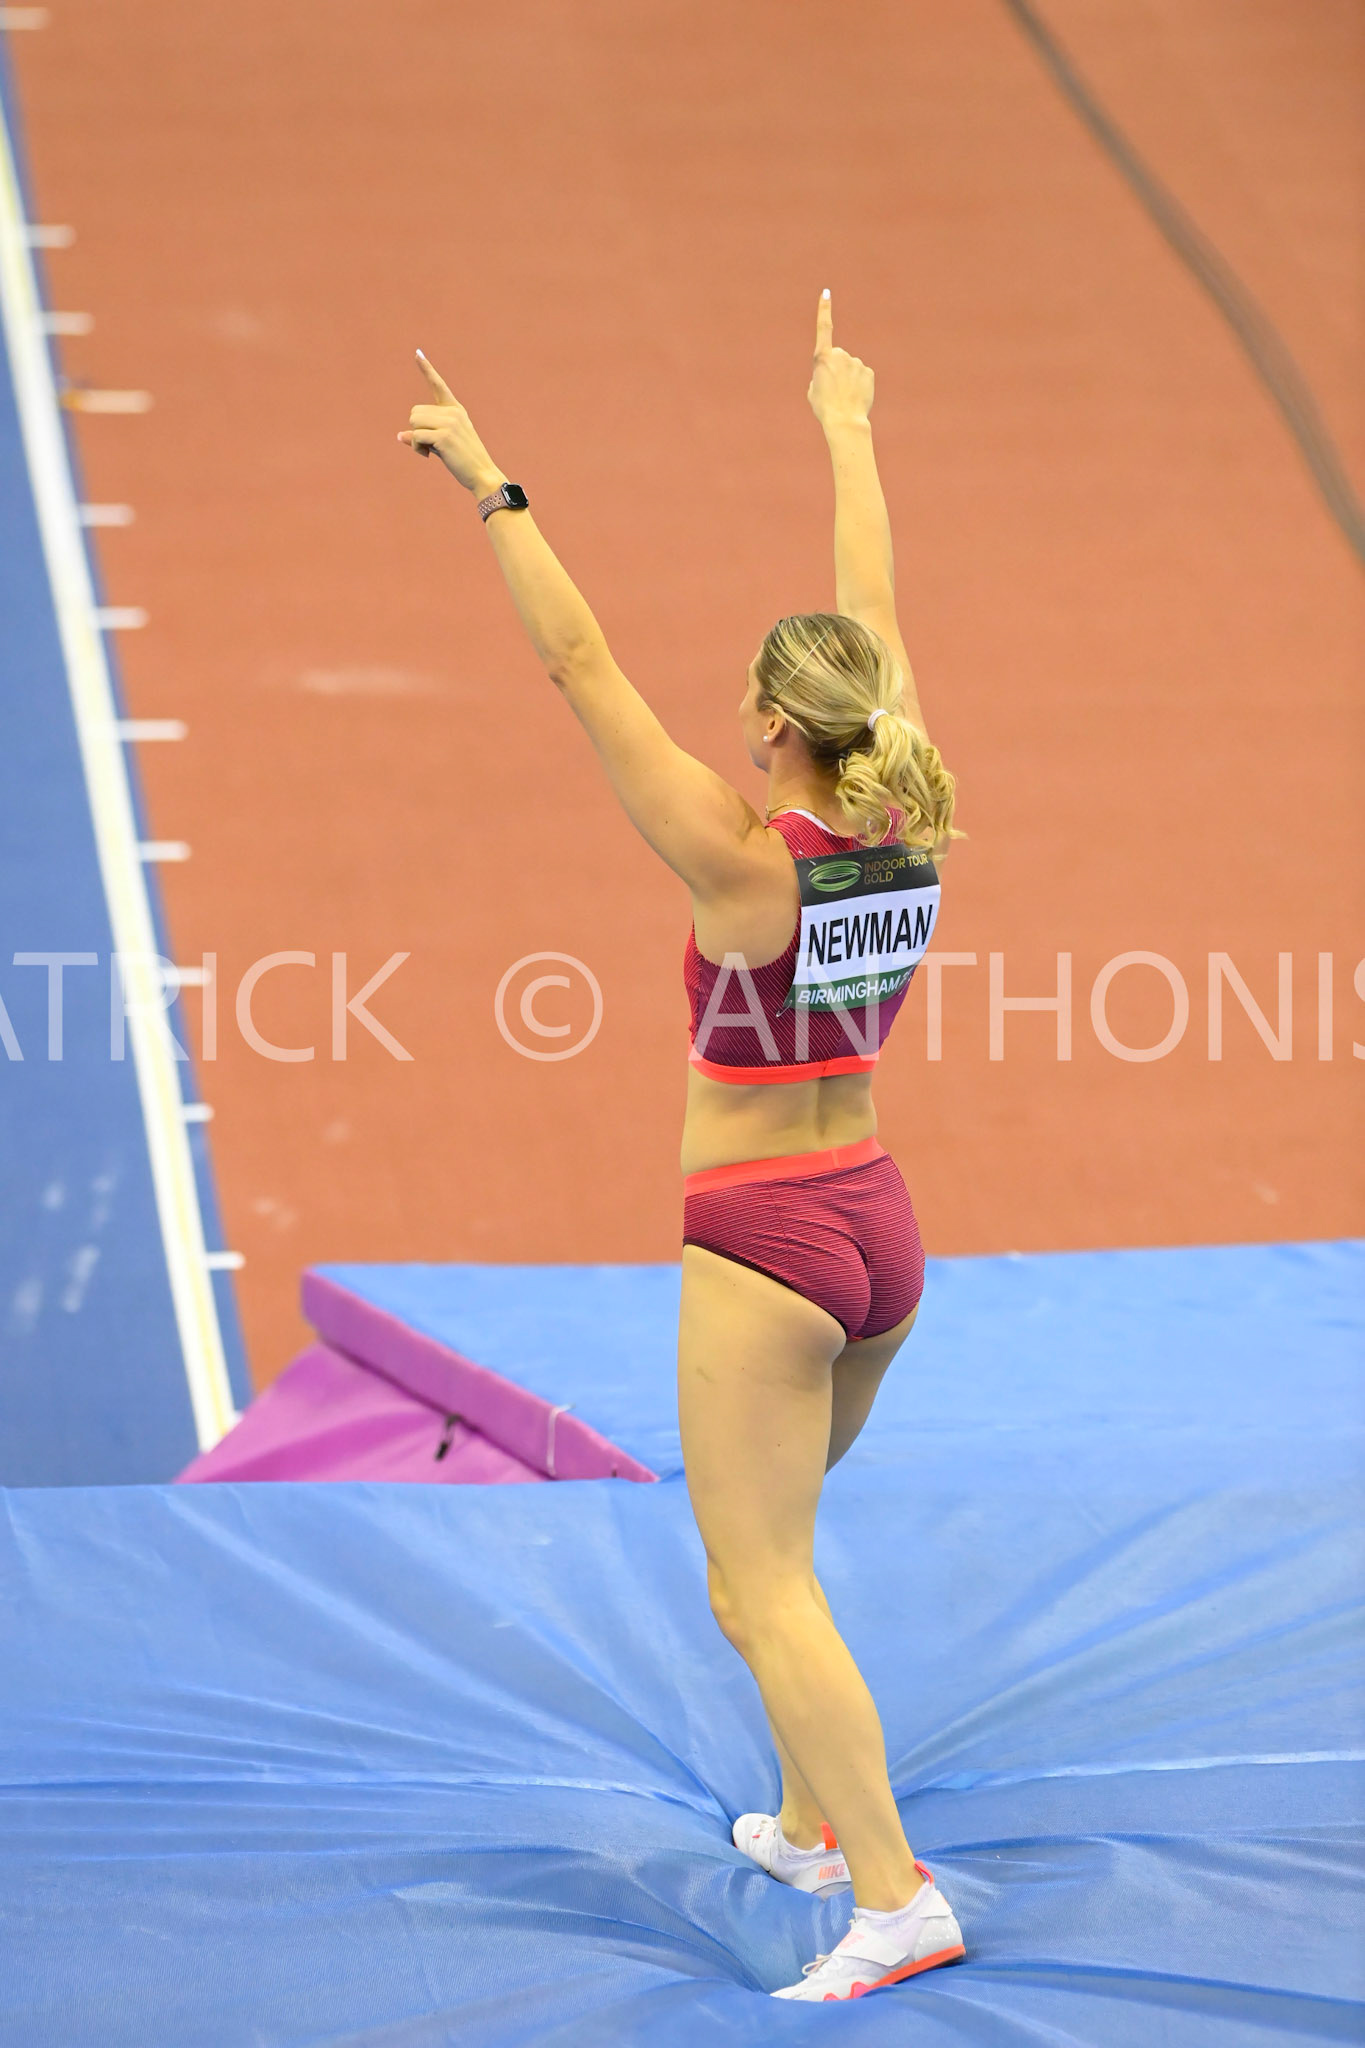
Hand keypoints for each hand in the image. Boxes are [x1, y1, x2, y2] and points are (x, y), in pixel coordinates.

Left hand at [398, 351, 503, 493]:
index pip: (438, 385)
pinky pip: (416, 436)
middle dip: (417, 429)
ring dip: (415, 439)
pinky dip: (416, 447)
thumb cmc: (463, 461)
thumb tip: (399, 435)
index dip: (426, 369)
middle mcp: (453, 412)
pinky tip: (428, 456)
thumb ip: (423, 435)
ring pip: (414, 422)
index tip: (417, 353)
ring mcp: (449, 423)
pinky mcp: (444, 436)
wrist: (482, 474)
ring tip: (429, 451)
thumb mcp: (442, 444)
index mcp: (456, 410)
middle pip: (415, 412)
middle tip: (429, 446)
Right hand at [807, 289, 873, 430]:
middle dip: (836, 370)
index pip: (824, 328)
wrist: (845, 421)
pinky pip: (862, 375)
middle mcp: (840, 355)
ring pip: (850, 368)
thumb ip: (821, 374)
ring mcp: (856, 362)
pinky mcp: (868, 371)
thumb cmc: (824, 408)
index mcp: (822, 358)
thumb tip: (831, 372)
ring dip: (848, 379)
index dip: (824, 310)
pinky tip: (856, 396)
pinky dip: (859, 384)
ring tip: (844, 396)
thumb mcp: (814, 390)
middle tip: (833, 391)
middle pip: (838, 357)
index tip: (826, 293)